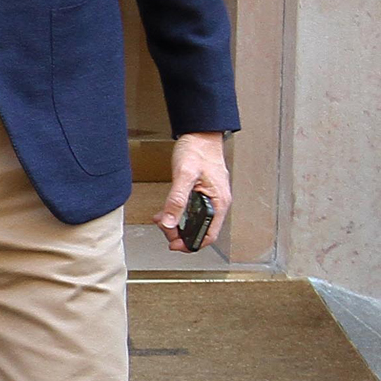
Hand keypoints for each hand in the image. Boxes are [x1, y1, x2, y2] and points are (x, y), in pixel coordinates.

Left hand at [153, 132, 231, 253]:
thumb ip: (176, 200)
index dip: (192, 244)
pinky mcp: (201, 194)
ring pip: (193, 222)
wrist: (200, 134)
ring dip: (176, 224)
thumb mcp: (185, 175)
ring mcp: (209, 199)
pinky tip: (165, 212)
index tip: (175, 245)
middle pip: (200, 230)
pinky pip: (190, 211)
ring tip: (162, 219)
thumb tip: (169, 222)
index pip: (209, 235)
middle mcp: (217, 203)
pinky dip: (176, 214)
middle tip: (164, 228)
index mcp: (219, 202)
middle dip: (180, 233)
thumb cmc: (198, 150)